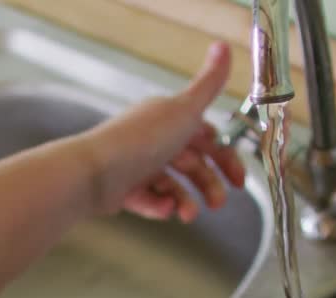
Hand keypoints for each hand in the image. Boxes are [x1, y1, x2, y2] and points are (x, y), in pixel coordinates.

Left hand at [84, 42, 245, 222]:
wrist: (97, 171)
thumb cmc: (141, 139)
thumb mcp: (185, 109)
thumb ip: (210, 83)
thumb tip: (224, 46)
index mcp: (170, 119)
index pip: (207, 139)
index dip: (225, 159)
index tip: (238, 180)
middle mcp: (154, 140)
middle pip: (192, 165)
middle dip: (209, 185)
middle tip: (217, 203)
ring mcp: (139, 165)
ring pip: (173, 186)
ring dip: (186, 201)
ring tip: (188, 214)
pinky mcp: (125, 189)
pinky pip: (150, 201)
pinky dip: (160, 206)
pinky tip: (165, 209)